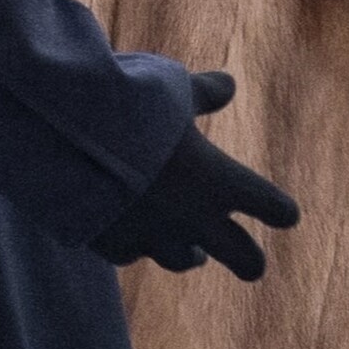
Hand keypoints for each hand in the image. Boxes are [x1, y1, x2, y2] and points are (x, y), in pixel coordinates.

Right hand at [91, 71, 299, 279]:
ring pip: (183, 260)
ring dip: (190, 255)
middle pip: (243, 258)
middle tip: (254, 264)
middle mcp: (195, 219)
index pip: (271, 206)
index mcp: (221, 181)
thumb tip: (227, 84)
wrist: (62, 138)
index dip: (281, 210)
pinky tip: (131, 238)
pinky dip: (134, 243)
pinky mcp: (112, 245)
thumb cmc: (129, 104)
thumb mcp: (174, 87)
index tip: (286, 215)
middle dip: (250, 260)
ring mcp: (153, 238)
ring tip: (193, 255)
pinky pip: (132, 252)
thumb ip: (203, 93)